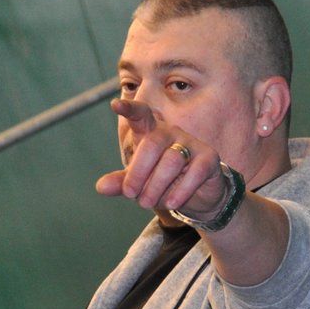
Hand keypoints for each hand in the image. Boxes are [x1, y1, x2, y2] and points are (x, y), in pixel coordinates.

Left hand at [97, 99, 228, 218]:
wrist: (198, 196)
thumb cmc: (162, 183)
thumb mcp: (139, 184)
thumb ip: (122, 182)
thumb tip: (101, 187)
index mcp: (151, 132)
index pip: (140, 114)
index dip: (129, 109)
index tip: (115, 105)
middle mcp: (171, 133)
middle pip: (152, 144)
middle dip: (138, 172)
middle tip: (130, 194)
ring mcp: (191, 143)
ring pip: (172, 160)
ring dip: (156, 185)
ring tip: (147, 202)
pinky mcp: (208, 158)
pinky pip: (195, 172)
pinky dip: (180, 190)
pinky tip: (171, 203)